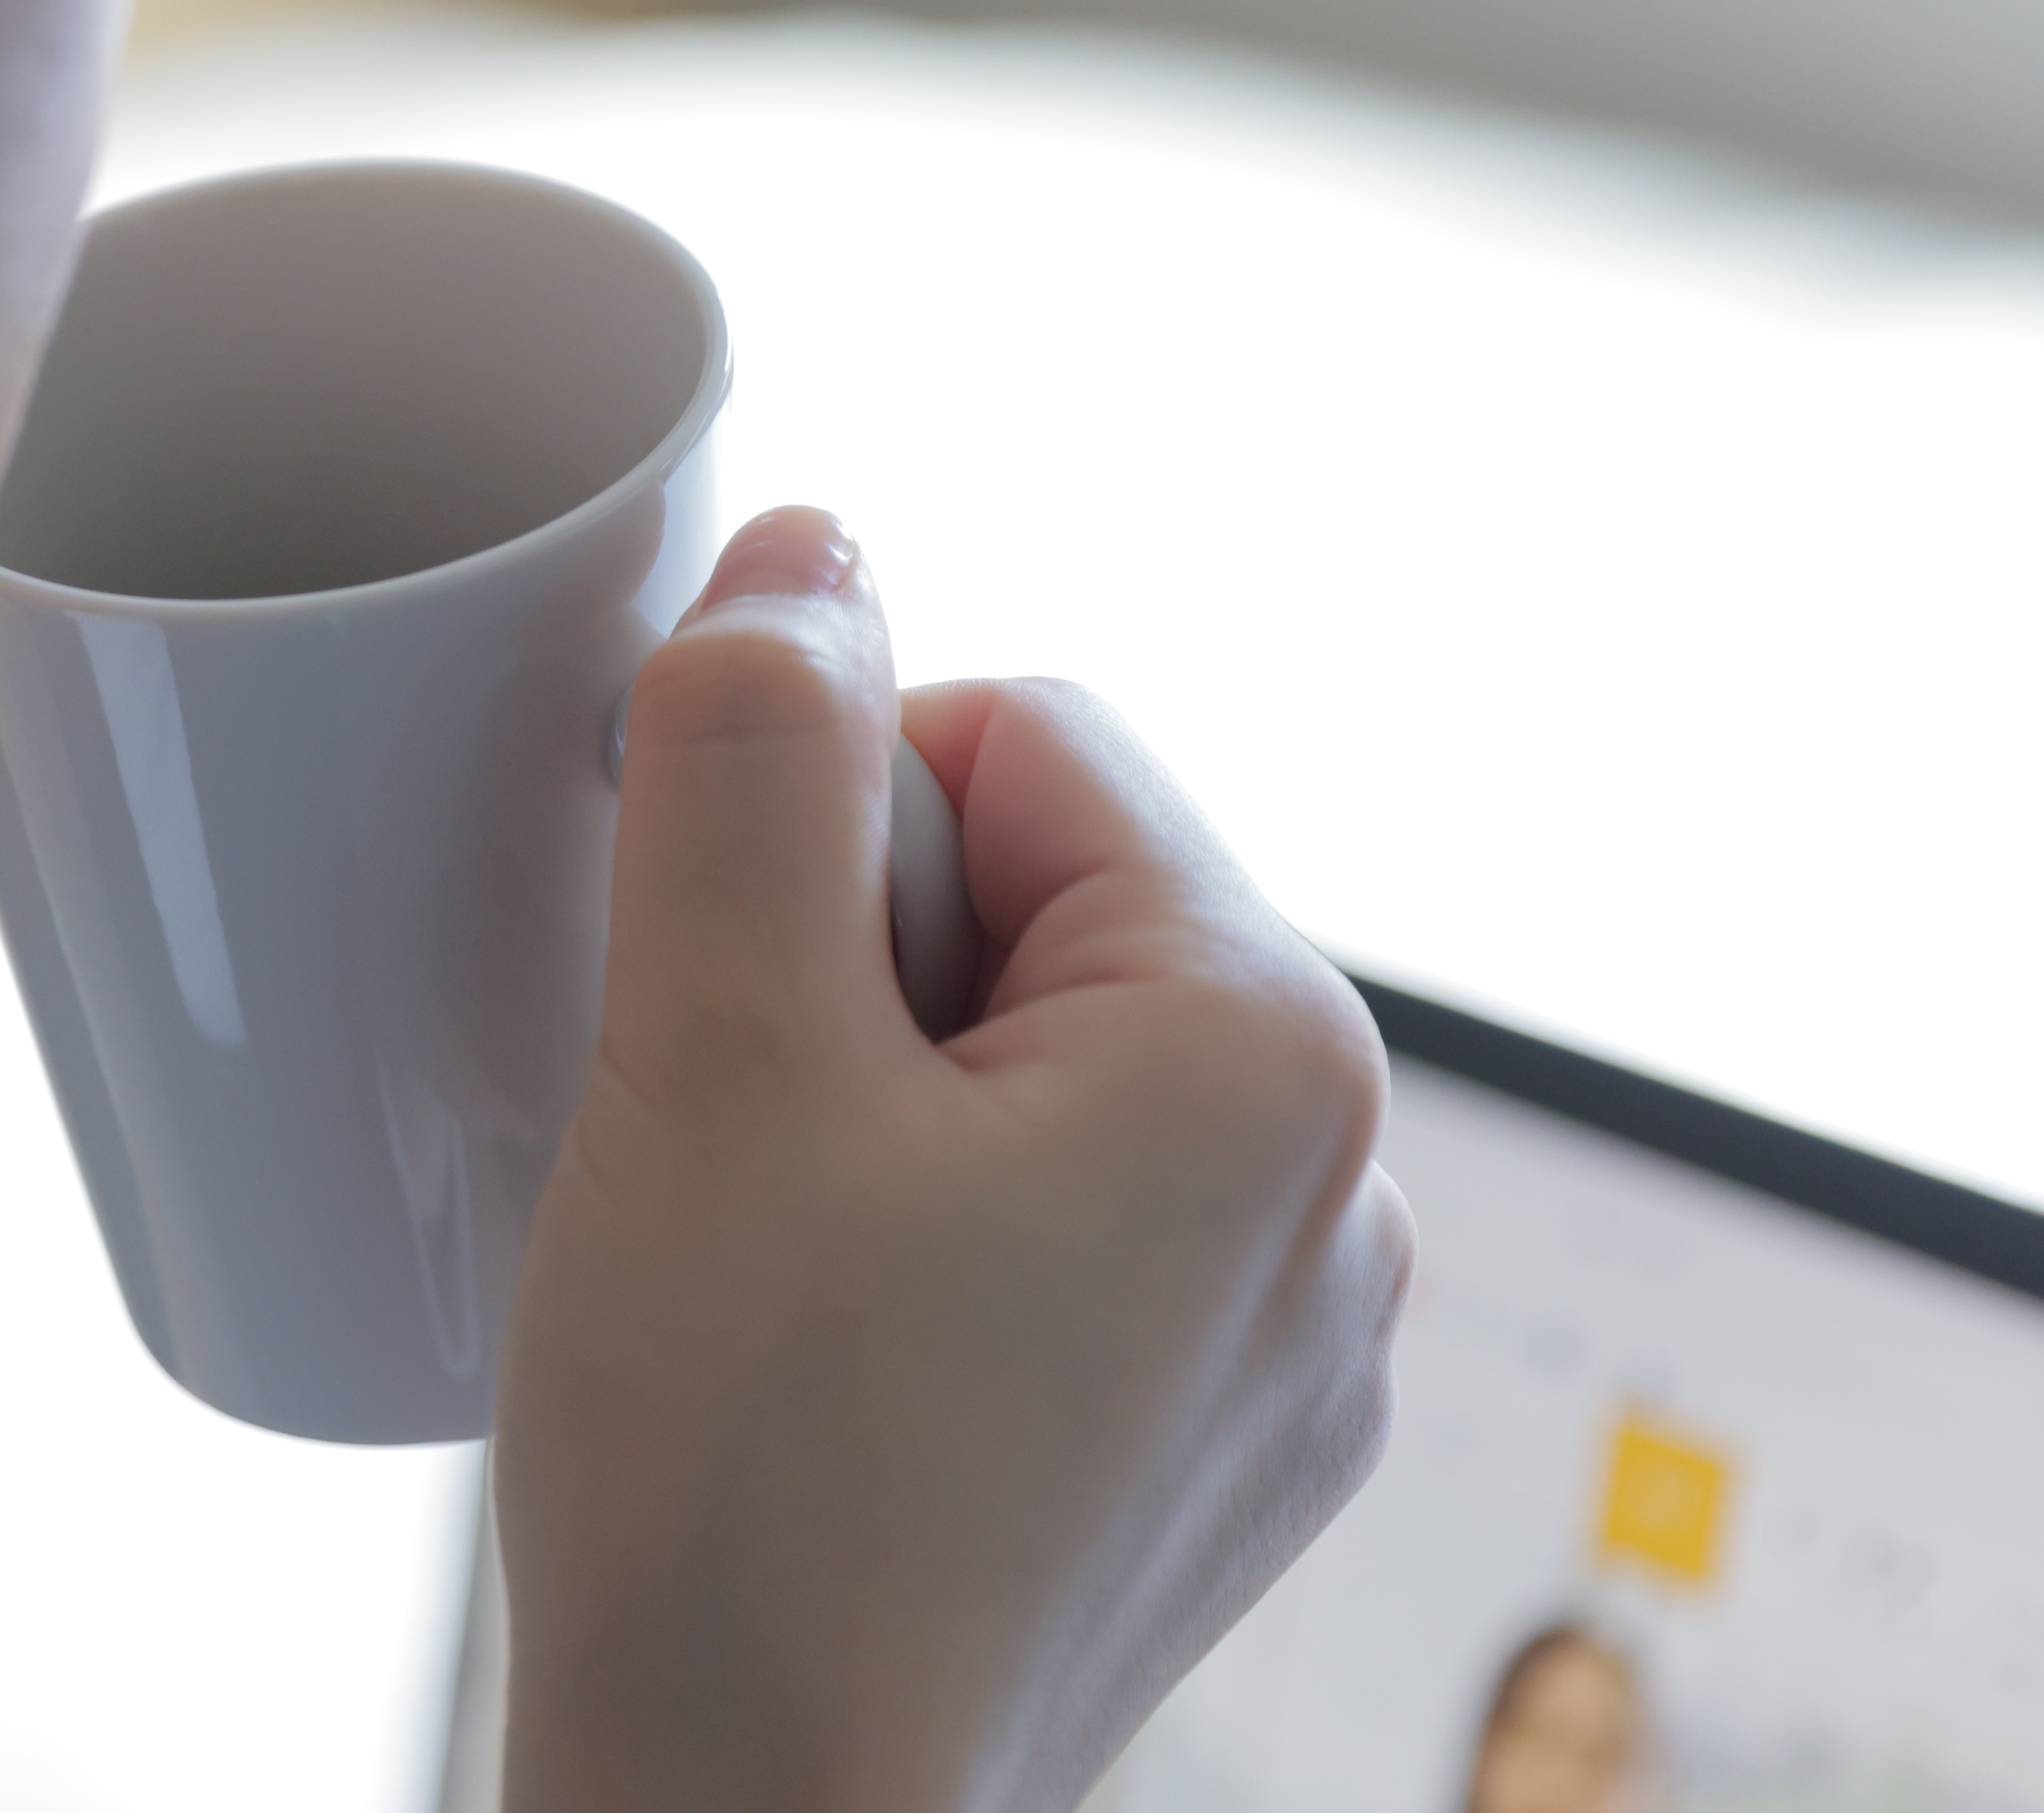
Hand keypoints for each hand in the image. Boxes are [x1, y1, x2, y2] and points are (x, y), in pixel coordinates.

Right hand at [495, 508, 1411, 1812]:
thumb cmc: (748, 1491)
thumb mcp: (707, 1048)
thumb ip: (757, 751)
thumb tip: (809, 551)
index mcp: (1270, 1053)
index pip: (1015, 740)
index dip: (811, 823)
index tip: (704, 995)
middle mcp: (1339, 1195)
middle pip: (1032, 907)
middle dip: (842, 978)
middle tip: (720, 1158)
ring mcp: (1286, 1351)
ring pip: (1023, 1077)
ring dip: (860, 1118)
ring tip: (758, 1282)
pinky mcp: (1202, 1464)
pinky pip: (1047, 1242)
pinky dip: (910, 1258)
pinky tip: (818, 1381)